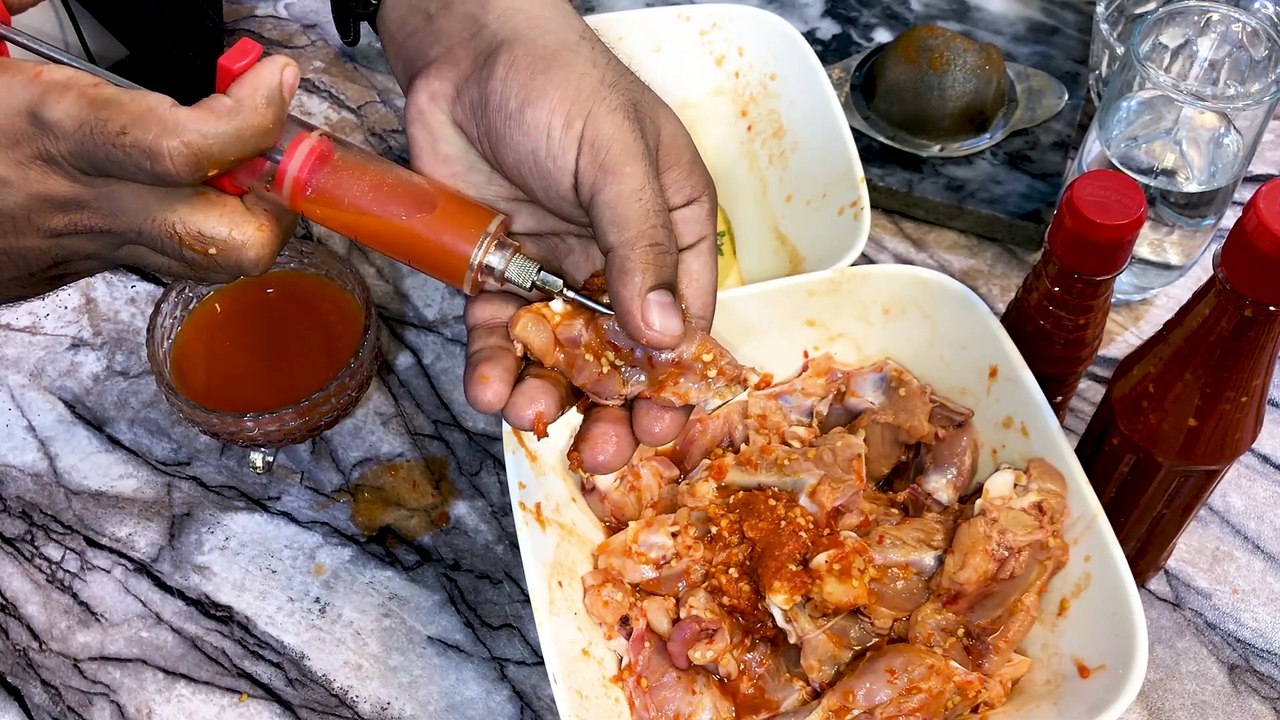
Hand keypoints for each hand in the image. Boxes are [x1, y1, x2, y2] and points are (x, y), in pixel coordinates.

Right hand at [0, 52, 300, 303]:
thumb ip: (40, 27)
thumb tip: (78, 7)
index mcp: (57, 133)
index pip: (185, 148)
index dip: (252, 119)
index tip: (273, 80)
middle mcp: (86, 203)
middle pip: (231, 244)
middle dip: (277, 205)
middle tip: (272, 151)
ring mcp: (88, 249)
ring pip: (209, 266)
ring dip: (246, 217)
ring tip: (236, 164)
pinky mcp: (81, 271)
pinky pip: (168, 259)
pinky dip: (195, 223)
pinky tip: (180, 185)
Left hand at [379, 0, 718, 473]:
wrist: (464, 51)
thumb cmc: (560, 85)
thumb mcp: (617, 159)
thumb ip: (642, 245)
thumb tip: (666, 337)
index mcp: (672, 229)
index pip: (686, 320)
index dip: (674, 381)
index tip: (659, 428)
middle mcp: (619, 259)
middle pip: (624, 355)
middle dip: (612, 409)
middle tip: (597, 453)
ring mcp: (556, 271)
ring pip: (560, 357)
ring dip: (549, 397)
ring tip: (531, 417)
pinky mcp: (497, 274)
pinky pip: (500, 335)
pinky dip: (495, 368)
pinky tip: (489, 388)